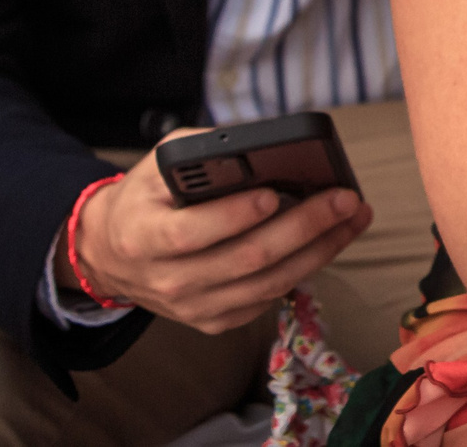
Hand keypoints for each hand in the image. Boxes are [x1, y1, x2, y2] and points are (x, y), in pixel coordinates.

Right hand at [72, 140, 368, 333]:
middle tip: (344, 198)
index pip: (189, 233)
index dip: (233, 216)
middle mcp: (167, 280)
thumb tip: (264, 146)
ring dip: (321, 249)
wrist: (112, 254)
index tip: (274, 194)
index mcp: (142, 237)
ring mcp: (192, 307)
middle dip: (304, 226)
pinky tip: (331, 241)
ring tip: (354, 218)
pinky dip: (306, 267)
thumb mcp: (158, 164)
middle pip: (246, 259)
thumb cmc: (146, 199)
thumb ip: (204, 151)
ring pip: (268, 283)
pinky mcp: (214, 320)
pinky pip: (269, 297)